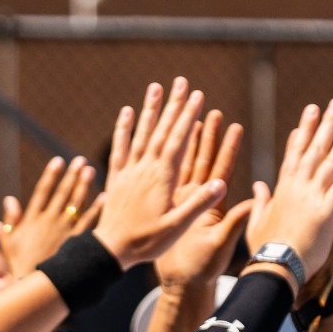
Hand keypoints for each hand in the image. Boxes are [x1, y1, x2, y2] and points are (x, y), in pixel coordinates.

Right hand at [0, 155, 98, 277]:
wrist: (32, 284)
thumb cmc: (17, 265)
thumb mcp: (8, 242)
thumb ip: (8, 220)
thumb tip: (9, 200)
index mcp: (32, 218)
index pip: (43, 191)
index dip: (51, 175)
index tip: (58, 161)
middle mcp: (50, 221)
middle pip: (63, 193)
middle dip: (71, 175)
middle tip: (80, 160)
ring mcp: (64, 230)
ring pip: (76, 203)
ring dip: (84, 186)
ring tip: (91, 170)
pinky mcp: (75, 241)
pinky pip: (89, 222)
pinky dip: (97, 209)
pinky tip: (105, 197)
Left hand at [91, 78, 228, 267]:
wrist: (111, 249)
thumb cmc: (147, 241)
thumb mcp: (177, 227)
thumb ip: (198, 204)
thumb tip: (221, 183)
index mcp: (162, 177)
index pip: (178, 140)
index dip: (188, 117)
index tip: (198, 96)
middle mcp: (145, 168)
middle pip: (162, 130)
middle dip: (174, 105)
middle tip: (182, 82)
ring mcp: (129, 170)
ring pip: (141, 133)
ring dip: (150, 109)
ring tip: (156, 87)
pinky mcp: (117, 176)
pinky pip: (120, 147)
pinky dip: (123, 128)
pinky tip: (126, 112)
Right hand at [153, 109, 253, 290]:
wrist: (182, 285)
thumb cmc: (203, 268)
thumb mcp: (220, 244)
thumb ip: (235, 222)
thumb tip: (253, 203)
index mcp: (213, 205)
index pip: (222, 170)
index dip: (228, 147)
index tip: (235, 124)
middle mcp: (199, 199)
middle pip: (204, 160)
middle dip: (208, 135)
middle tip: (212, 109)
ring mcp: (184, 203)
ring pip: (185, 166)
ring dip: (188, 143)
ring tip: (189, 118)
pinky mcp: (170, 210)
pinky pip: (166, 181)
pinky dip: (164, 163)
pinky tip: (160, 148)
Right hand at [244, 98, 332, 278]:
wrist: (276, 265)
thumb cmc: (265, 248)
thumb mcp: (257, 220)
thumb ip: (261, 200)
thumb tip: (260, 185)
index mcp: (283, 188)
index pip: (294, 152)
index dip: (303, 131)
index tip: (310, 113)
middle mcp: (298, 187)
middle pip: (315, 148)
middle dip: (325, 124)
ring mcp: (313, 197)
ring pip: (332, 161)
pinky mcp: (328, 211)